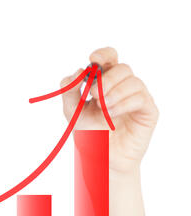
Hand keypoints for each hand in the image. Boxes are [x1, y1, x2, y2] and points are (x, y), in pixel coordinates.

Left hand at [60, 47, 158, 175]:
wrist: (100, 159)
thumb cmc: (89, 135)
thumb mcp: (72, 112)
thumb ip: (69, 91)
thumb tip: (77, 72)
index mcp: (105, 82)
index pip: (109, 58)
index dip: (103, 54)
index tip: (93, 60)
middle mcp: (123, 87)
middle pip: (122, 67)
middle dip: (106, 79)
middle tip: (93, 94)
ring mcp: (137, 98)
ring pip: (132, 81)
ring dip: (114, 92)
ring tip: (103, 109)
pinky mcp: (148, 111)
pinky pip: (140, 97)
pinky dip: (123, 103)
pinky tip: (112, 114)